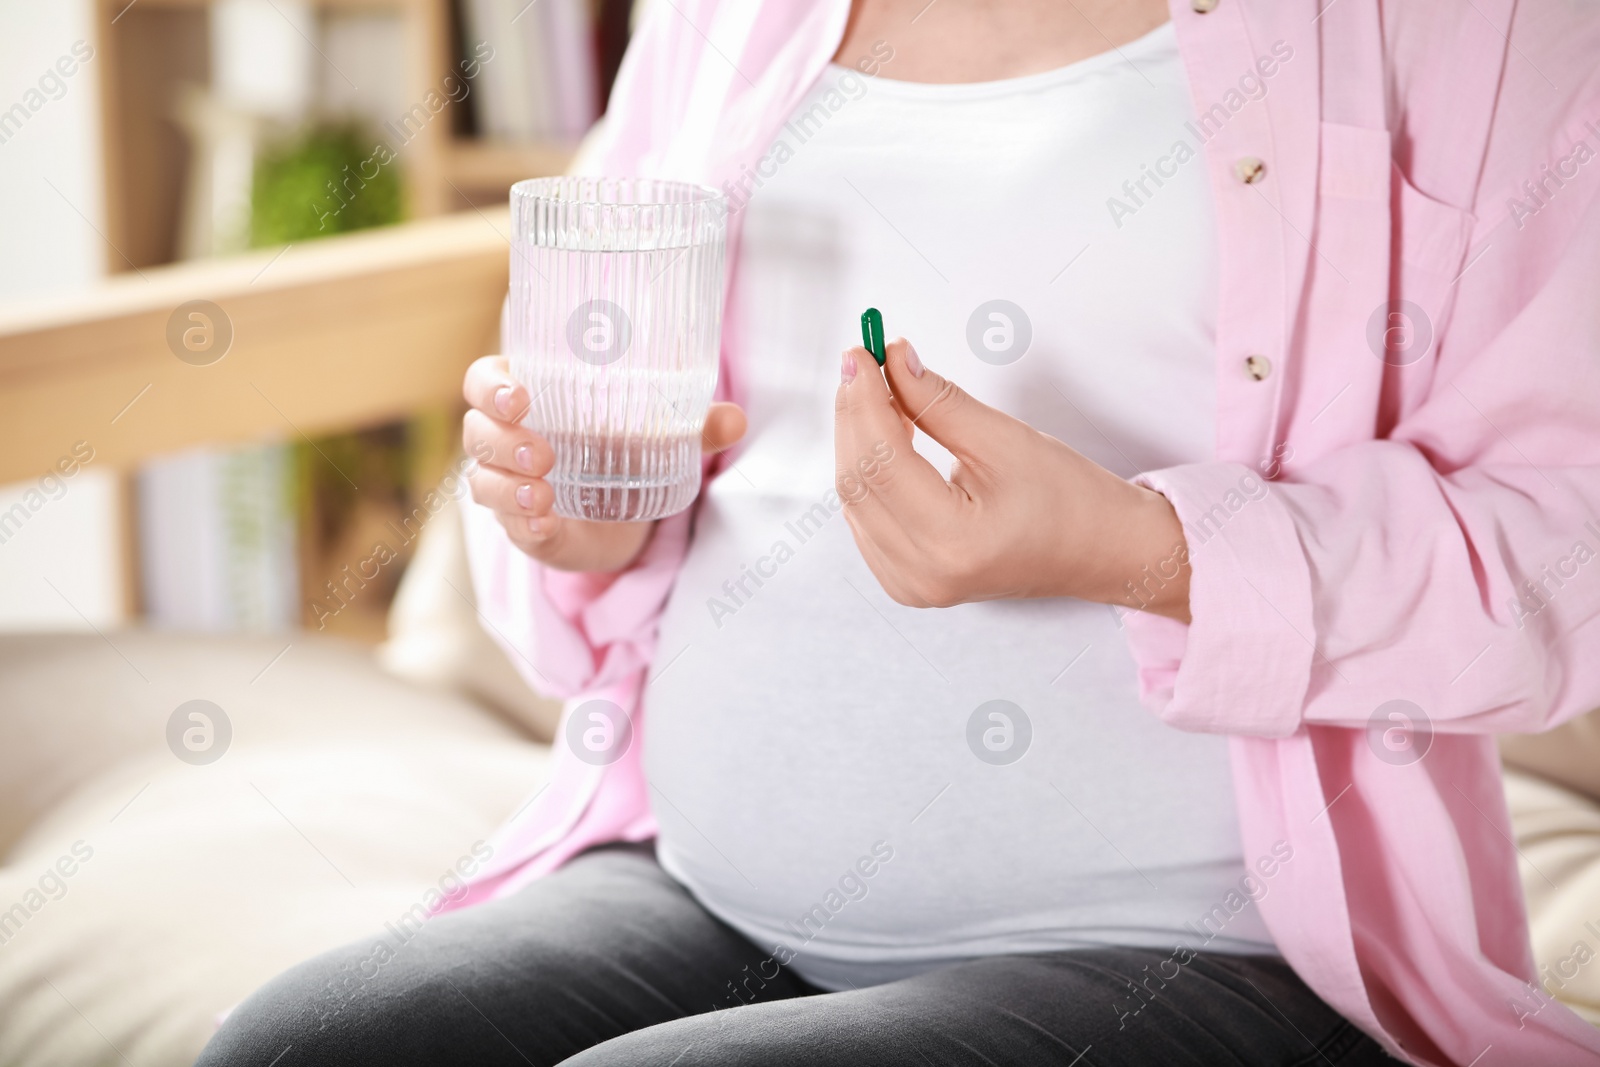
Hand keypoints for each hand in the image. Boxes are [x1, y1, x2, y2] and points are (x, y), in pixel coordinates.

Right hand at [463, 355, 746, 571]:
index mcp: (528, 397)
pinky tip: (546, 523)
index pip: (484, 381)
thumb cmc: (627, 449)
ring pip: (482, 481)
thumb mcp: (660, 434)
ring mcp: (508, 486)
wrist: (627, 511)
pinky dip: (524, 523)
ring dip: (508, 487)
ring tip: (544, 494)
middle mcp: (507, 439)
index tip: (521, 397)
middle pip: (477, 431)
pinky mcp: (522, 527)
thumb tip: (736, 420)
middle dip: (502, 441)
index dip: (492, 387)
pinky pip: (508, 525)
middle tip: (543, 454)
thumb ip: (695, 426)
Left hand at [833, 339, 1191, 620]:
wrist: (1099, 550)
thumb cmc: (1069, 499)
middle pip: (857, 480)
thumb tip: (891, 361)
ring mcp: (911, 585)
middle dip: (854, 413)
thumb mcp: (1004, 438)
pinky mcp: (907, 582)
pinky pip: (866, 519)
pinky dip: (870, 472)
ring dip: (859, 440)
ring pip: (855, 500)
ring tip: (882, 392)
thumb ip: (938, 400)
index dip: (864, 399)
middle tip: (863, 360)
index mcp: (953, 541)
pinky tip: (887, 436)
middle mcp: (923, 574)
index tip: (863, 352)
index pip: (881, 461)